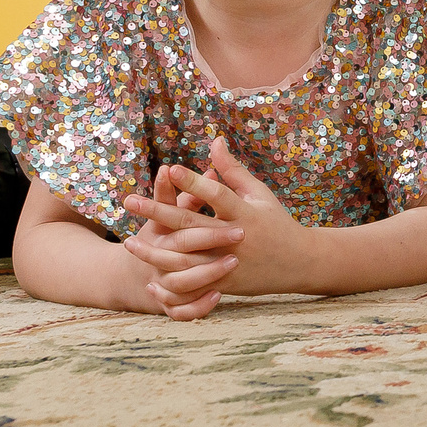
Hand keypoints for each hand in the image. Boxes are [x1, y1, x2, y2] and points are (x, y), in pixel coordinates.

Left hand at [120, 136, 308, 318]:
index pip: (216, 195)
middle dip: (158, 213)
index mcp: (245, 214)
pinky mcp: (224, 284)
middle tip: (129, 201)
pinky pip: (193, 286)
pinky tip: (147, 275)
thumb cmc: (276, 222)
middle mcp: (235, 239)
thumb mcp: (259, 194)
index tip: (169, 168)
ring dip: (154, 252)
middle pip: (191, 226)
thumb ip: (233, 170)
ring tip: (128, 242)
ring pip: (185, 260)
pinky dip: (170, 282)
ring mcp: (228, 264)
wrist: (298, 264)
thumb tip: (214, 140)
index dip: (193, 182)